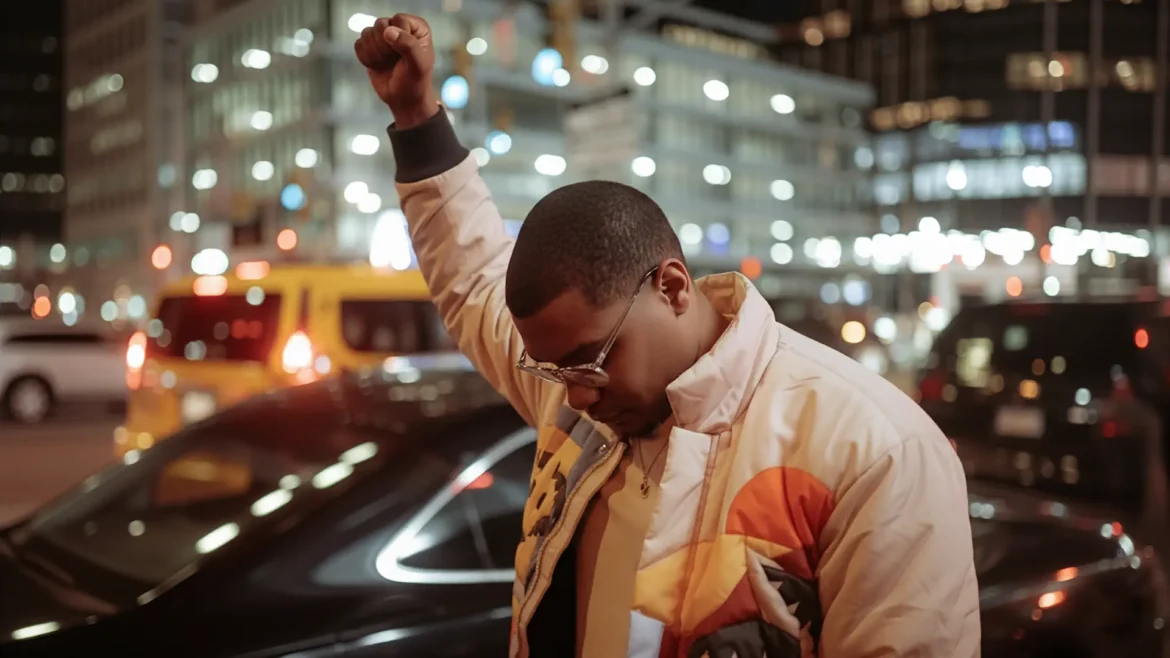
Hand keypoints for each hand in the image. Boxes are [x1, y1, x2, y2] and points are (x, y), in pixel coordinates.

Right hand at [354, 14, 438, 128]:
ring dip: (375, 54)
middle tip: (394, 60)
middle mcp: (399, 27)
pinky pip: (358, 44)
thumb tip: (388, 31)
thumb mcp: (418, 64)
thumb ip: (408, 45)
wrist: (403, 99)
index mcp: (416, 27)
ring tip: (387, 64)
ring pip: (367, 33)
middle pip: (380, 24)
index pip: (398, 20)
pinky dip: (366, 59)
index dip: (398, 38)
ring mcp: (383, 36)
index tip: (404, 55)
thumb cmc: (415, 81)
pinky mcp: (370, 46)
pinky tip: (378, 66)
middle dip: (384, 47)